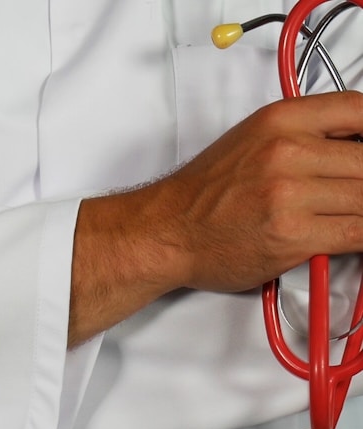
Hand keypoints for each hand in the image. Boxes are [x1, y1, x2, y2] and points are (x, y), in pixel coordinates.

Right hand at [70, 92, 362, 344]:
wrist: (168, 231)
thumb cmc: (202, 194)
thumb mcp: (250, 141)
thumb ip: (301, 136)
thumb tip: (349, 146)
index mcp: (279, 121)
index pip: (359, 110)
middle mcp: (286, 152)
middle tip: (352, 195)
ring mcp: (289, 194)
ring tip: (347, 216)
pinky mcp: (292, 235)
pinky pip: (357, 232)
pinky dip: (362, 236)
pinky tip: (353, 235)